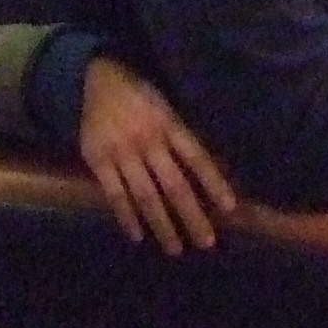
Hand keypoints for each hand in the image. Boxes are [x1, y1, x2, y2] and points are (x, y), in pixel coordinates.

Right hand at [77, 55, 236, 253]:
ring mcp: (122, 151)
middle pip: (174, 184)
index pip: (197, 158)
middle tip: (206, 243)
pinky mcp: (98, 160)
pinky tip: (138, 236)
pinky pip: (114, 194)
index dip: (214, 182)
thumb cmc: (141, 98)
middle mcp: (148, 140)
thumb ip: (180, 140)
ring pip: (145, 195)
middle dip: (191, 215)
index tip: (229, 208)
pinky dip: (126, 217)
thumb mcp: (167, 108)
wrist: (97, 79)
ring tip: (175, 249)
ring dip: (162, 224)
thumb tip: (205, 176)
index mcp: (169, 125)